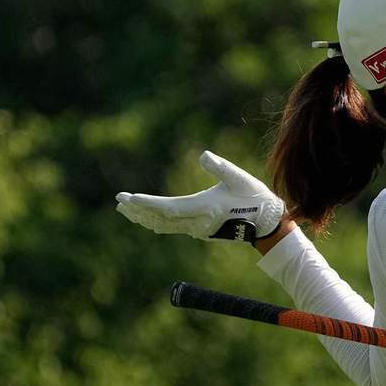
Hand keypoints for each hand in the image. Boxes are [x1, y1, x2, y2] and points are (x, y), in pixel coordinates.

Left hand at [115, 151, 284, 242]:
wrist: (266, 222)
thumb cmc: (254, 196)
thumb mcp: (240, 178)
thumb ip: (221, 167)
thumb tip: (203, 155)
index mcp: (205, 208)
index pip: (169, 207)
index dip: (147, 204)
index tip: (129, 198)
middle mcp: (198, 222)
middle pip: (160, 218)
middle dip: (138, 210)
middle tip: (119, 200)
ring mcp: (197, 229)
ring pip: (163, 225)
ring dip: (143, 217)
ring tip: (125, 209)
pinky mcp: (199, 230)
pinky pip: (171, 227)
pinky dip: (154, 221)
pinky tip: (146, 218)